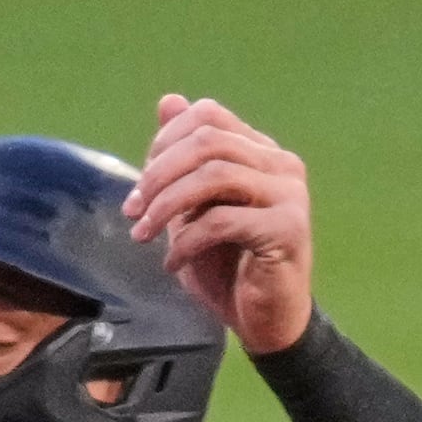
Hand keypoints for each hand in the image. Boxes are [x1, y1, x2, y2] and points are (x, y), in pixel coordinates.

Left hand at [129, 95, 314, 354]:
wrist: (265, 321)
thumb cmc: (228, 267)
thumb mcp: (194, 208)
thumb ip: (183, 159)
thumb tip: (168, 100)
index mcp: (260, 152)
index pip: (208, 116)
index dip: (164, 141)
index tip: (139, 185)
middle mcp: (281, 164)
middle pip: (208, 141)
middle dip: (159, 174)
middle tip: (132, 210)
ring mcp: (289, 194)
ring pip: (216, 175)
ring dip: (167, 204)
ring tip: (143, 234)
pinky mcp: (288, 228)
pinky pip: (224, 220)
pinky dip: (187, 241)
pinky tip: (172, 263)